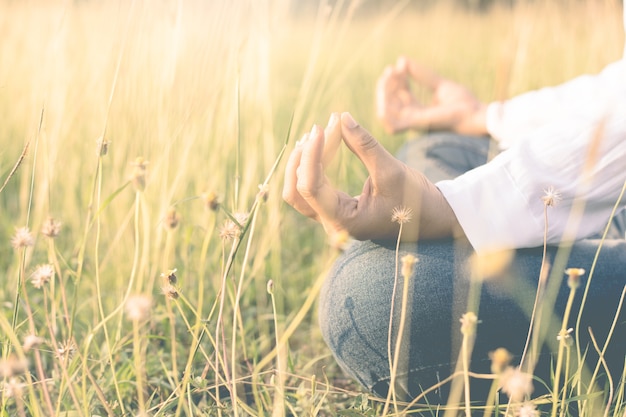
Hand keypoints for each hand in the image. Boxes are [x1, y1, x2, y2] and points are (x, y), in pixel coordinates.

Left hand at [283, 112, 463, 241]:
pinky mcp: (335, 209)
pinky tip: (322, 143)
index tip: (321, 128)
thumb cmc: (415, 200)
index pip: (310, 188)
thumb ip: (365, 145)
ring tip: (319, 132)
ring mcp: (331, 218)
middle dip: (304, 157)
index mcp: (345, 222)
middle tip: (321, 127)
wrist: (430, 218)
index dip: (310, 155)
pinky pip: (313, 187)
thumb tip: (342, 117)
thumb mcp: (392, 170)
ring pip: (300, 190)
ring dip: (304, 161)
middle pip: (297, 190)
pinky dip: (314, 165)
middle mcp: (333, 225)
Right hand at [376, 57, 486, 135]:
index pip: (398, 95)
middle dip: (386, 85)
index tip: (397, 66)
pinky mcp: (416, 125)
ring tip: (389, 75)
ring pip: (385, 111)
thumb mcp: (440, 84)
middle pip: (389, 103)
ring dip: (383, 93)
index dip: (394, 80)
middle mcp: (413, 118)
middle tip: (391, 69)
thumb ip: (422, 75)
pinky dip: (384, 111)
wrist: (476, 113)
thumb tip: (402, 60)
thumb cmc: (463, 102)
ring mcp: (413, 122)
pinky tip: (385, 90)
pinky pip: (392, 124)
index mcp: (418, 110)